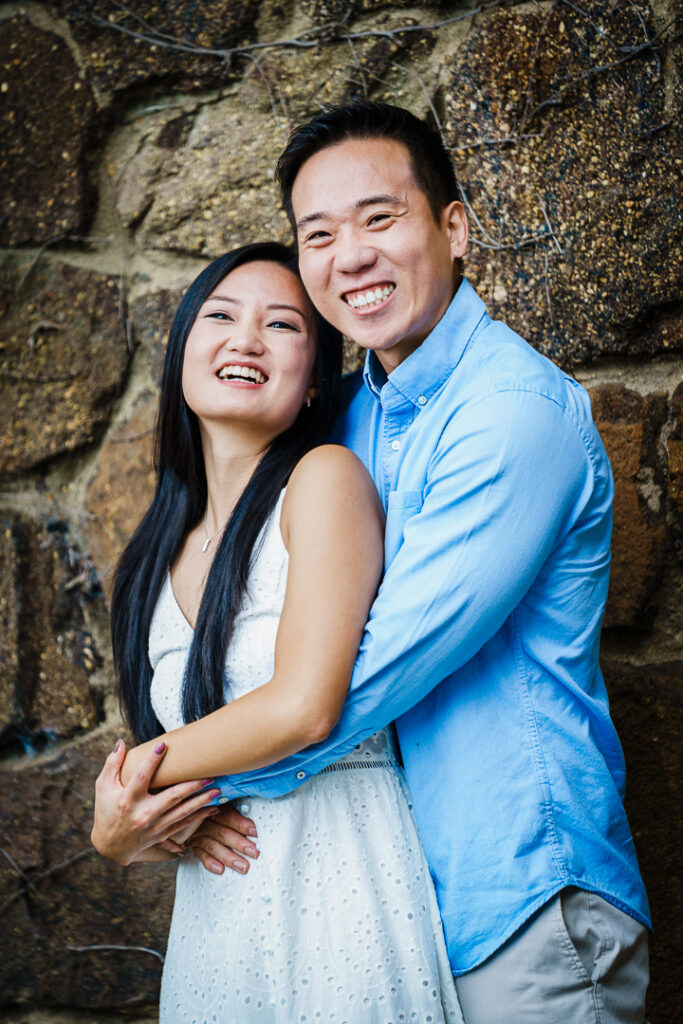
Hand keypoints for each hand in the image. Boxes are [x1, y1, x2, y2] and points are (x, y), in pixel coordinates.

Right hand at [91, 738, 221, 865]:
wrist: (110, 845)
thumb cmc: (106, 811)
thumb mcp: (103, 787)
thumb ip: (112, 764)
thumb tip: (121, 742)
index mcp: (127, 800)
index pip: (141, 778)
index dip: (151, 761)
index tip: (163, 745)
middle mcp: (143, 814)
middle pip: (171, 798)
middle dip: (192, 786)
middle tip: (209, 774)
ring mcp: (154, 826)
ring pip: (182, 813)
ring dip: (201, 801)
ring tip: (217, 790)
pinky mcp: (162, 834)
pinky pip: (184, 825)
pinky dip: (200, 817)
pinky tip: (214, 808)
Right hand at [189, 803, 259, 875]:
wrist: (190, 807)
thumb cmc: (213, 805)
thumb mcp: (222, 801)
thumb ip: (233, 807)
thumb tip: (254, 816)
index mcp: (212, 806)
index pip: (227, 816)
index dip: (241, 824)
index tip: (254, 831)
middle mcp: (203, 820)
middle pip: (222, 833)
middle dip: (239, 844)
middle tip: (254, 852)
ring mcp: (197, 833)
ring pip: (213, 846)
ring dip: (229, 857)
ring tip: (243, 866)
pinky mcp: (192, 844)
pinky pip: (201, 855)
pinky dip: (210, 863)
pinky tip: (220, 869)